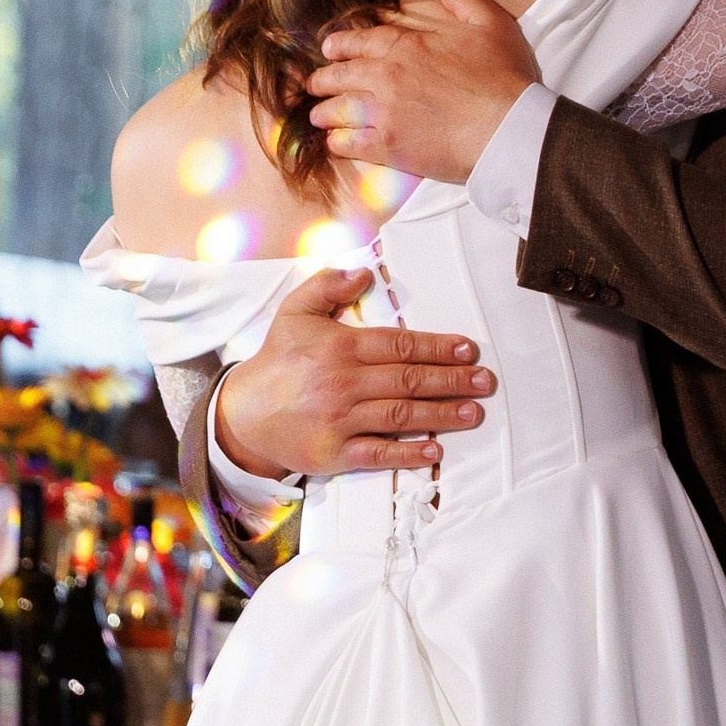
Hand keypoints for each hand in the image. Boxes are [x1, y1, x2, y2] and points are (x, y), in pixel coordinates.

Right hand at [215, 268, 493, 479]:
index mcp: (340, 348)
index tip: (469, 350)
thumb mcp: (295, 313)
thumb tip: (363, 272)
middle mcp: (343, 383)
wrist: (240, 415)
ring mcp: (339, 420)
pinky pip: (377, 454)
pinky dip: (407, 454)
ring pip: (400, 416)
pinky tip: (435, 450)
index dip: (438, 347)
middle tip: (485, 381)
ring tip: (474, 412)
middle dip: (452, 380)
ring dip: (442, 414)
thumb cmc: (278, 361)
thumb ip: (327, 287)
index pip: (400, 345)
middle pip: (408, 380)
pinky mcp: (333, 453)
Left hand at [308, 0, 538, 182]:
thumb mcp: (493, 25)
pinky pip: (346, 143)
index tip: (329, 49)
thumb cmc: (504, 78)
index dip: (339, 45)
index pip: (360, 41)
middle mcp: (386, 77)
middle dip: (322, 79)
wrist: (509, 129)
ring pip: (335, 110)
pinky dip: (337, 141)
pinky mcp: (387, 146)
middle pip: (339, 75)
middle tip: (315, 84)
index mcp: (408, 46)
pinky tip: (336, 142)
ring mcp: (383, 112)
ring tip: (318, 116)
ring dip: (323, 112)